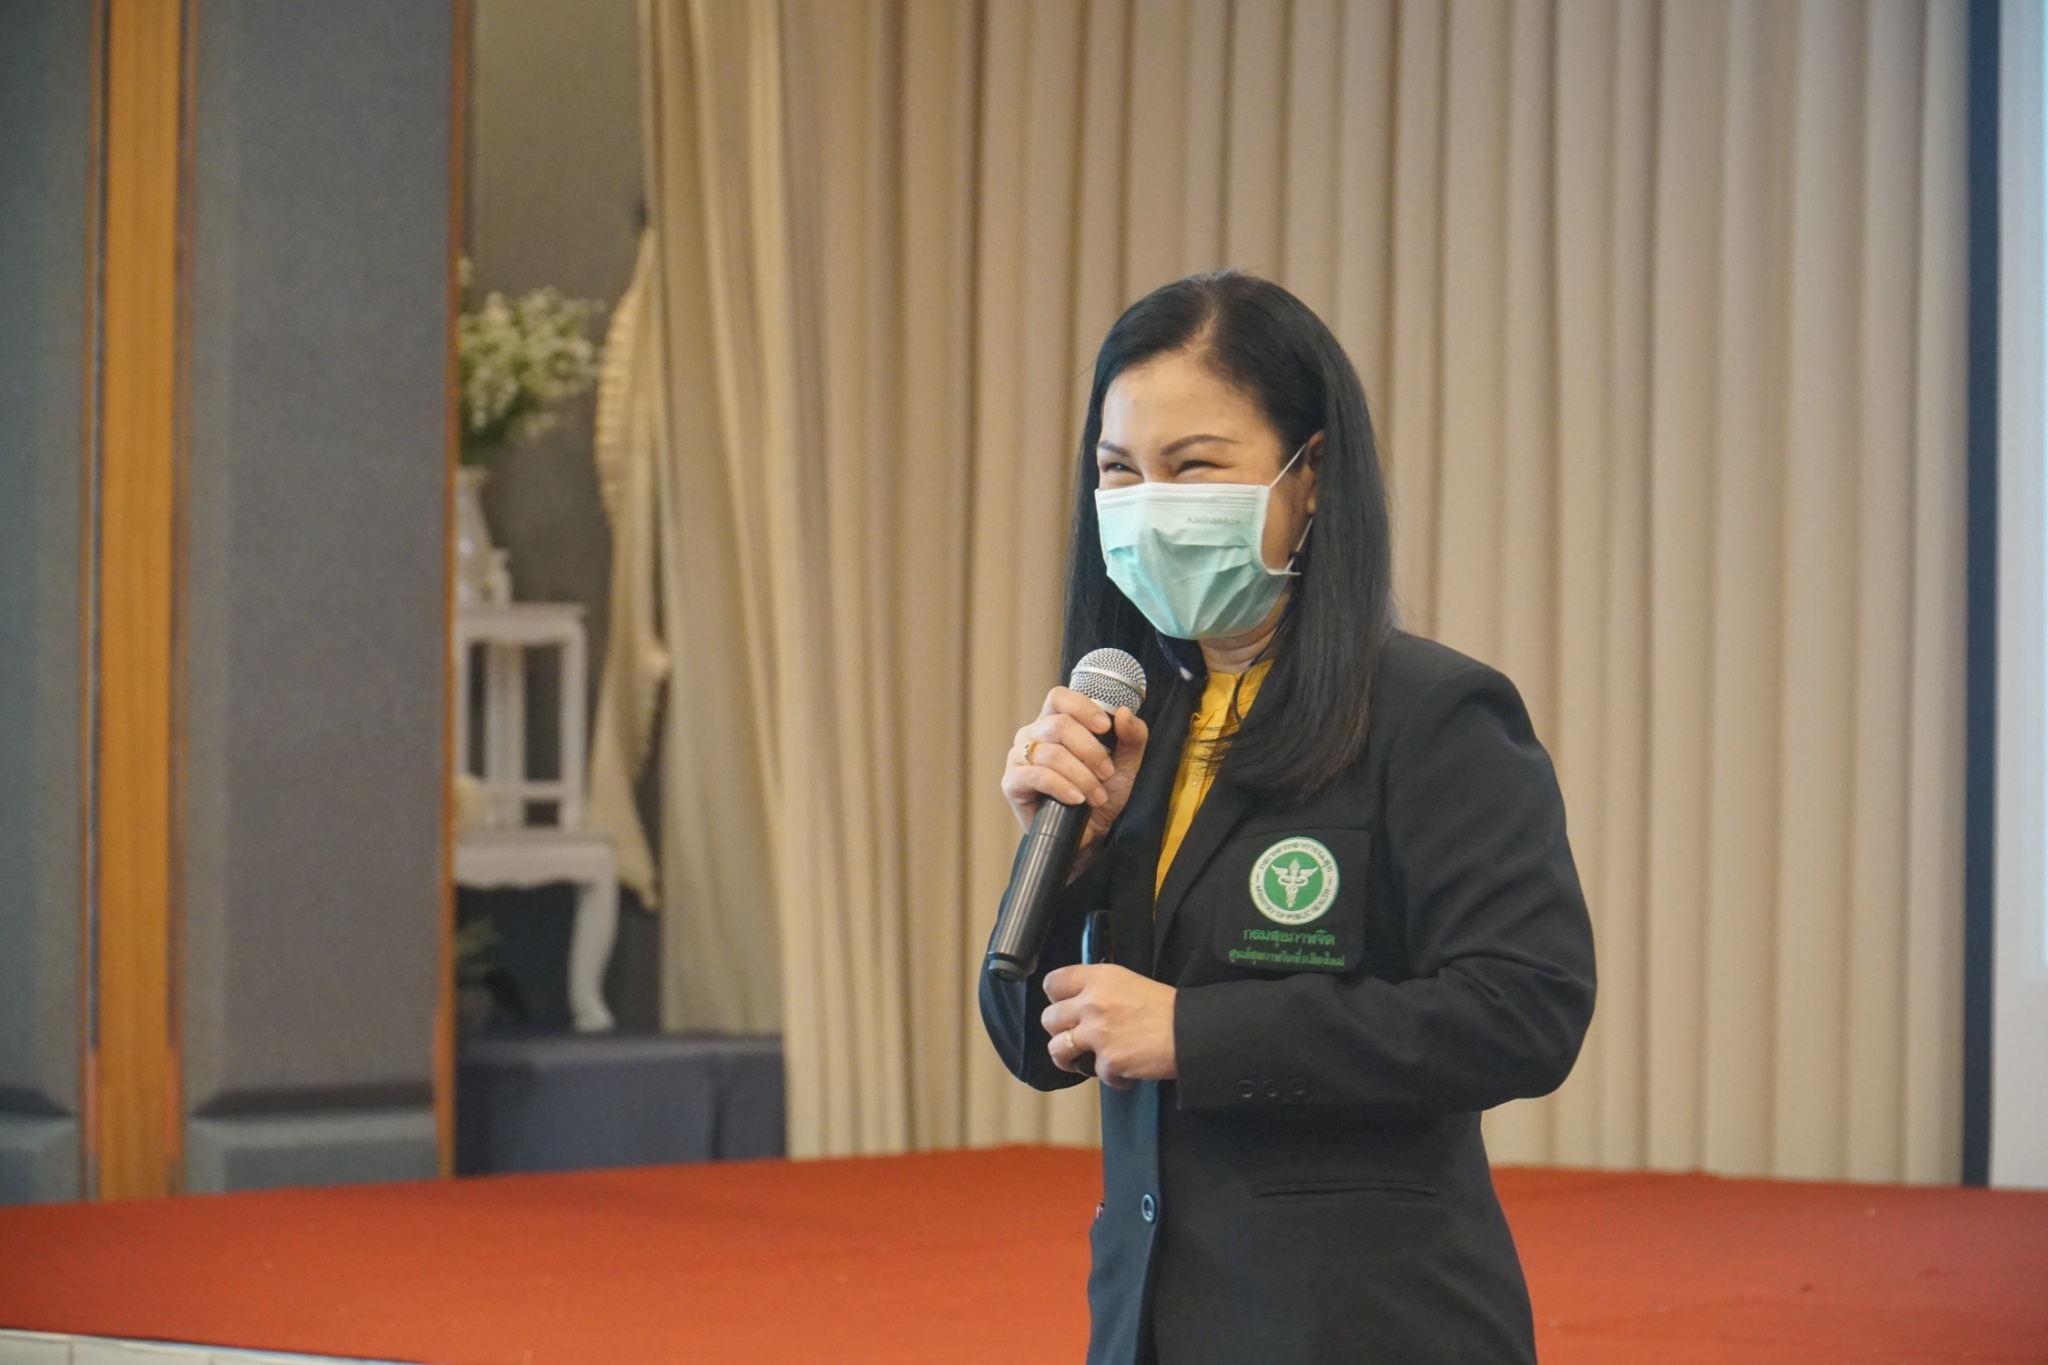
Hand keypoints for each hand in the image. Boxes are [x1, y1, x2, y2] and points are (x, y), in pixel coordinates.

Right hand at [1001, 688, 1149, 848]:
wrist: (1087, 835)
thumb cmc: (1101, 793)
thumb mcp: (1126, 764)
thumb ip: (1131, 737)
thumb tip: (1124, 713)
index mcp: (1055, 721)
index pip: (1059, 697)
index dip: (1082, 708)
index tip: (1105, 727)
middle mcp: (1033, 734)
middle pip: (1058, 725)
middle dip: (1090, 751)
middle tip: (1107, 773)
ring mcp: (1019, 757)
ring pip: (1051, 753)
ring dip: (1081, 776)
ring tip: (1097, 796)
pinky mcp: (1012, 783)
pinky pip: (1037, 776)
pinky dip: (1062, 787)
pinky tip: (1076, 799)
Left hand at [1041, 964, 1175, 1090]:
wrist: (1191, 1030)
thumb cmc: (1166, 1006)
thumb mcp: (1128, 982)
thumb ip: (1100, 989)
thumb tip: (1081, 1003)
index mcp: (1098, 978)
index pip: (1054, 982)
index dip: (1056, 997)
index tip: (1065, 1006)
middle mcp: (1091, 1002)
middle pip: (1049, 1018)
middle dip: (1060, 1030)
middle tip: (1077, 1036)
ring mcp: (1097, 1033)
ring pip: (1057, 1049)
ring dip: (1070, 1058)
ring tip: (1086, 1060)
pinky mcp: (1108, 1061)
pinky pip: (1095, 1074)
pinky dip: (1111, 1077)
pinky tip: (1125, 1072)